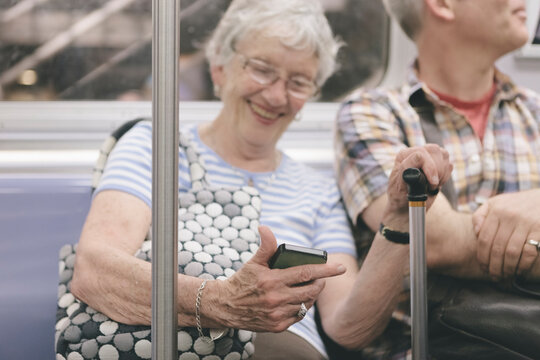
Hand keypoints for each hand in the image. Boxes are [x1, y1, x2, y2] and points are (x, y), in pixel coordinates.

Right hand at [215, 225, 345, 331]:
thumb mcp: (253, 262)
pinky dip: (302, 307)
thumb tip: (265, 228)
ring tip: (310, 286)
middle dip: (320, 282)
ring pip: (306, 304)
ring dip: (312, 294)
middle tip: (320, 276)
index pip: (306, 273)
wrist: (226, 307)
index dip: (325, 269)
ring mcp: (277, 314)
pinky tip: (299, 299)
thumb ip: (265, 246)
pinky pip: (299, 316)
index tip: (340, 267)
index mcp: (272, 280)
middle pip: (311, 290)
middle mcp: (276, 299)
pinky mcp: (277, 326)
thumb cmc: (242, 281)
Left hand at [382, 144, 451, 230]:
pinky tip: (436, 184)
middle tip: (433, 185)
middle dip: (438, 169)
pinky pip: (448, 164)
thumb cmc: (399, 196)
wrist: (406, 205)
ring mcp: (427, 157)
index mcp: (403, 156)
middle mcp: (414, 152)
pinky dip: (446, 175)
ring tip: (432, 185)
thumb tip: (416, 170)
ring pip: (443, 155)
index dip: (430, 168)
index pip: (421, 154)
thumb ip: (407, 175)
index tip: (432, 183)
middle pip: (434, 150)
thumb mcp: (399, 187)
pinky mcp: (437, 163)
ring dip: (442, 172)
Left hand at [473, 190, 539, 279]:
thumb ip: (481, 215)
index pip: (484, 238)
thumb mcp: (497, 203)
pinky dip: (523, 265)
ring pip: (511, 252)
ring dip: (507, 269)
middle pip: (496, 248)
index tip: (483, 268)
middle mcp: (510, 216)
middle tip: (494, 277)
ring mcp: (526, 223)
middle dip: (494, 266)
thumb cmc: (517, 204)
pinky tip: (519, 272)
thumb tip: (476, 231)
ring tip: (505, 278)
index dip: (482, 256)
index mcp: (497, 210)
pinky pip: (529, 252)